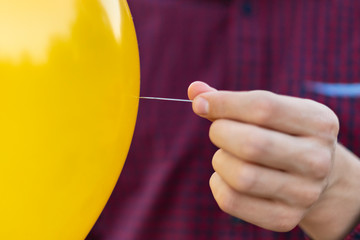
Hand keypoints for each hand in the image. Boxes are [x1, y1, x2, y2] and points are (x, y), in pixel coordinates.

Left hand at [188, 81, 359, 238]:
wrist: (317, 178)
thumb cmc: (283, 136)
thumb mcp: (271, 112)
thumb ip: (232, 101)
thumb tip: (194, 91)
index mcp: (318, 122)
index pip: (263, 107)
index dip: (224, 102)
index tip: (200, 103)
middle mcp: (317, 160)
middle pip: (251, 144)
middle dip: (220, 133)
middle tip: (218, 131)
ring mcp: (304, 193)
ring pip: (241, 176)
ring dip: (220, 160)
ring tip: (227, 154)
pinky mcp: (285, 218)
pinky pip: (232, 200)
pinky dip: (218, 184)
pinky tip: (226, 176)